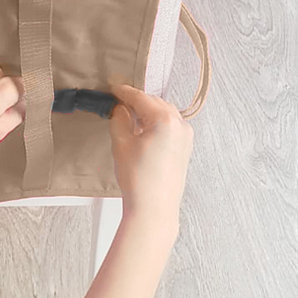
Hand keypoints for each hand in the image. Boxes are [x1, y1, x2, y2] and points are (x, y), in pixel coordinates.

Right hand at [109, 84, 193, 227]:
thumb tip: (119, 108)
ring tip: (128, 115)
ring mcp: (186, 136)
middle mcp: (180, 124)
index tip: (112, 88)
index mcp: (165, 120)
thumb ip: (119, 119)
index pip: (140, 98)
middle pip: (154, 102)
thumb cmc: (138, 179)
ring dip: (147, 111)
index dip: (123, 92)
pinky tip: (142, 129)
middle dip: (136, 101)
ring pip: (163, 113)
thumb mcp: (121, 143)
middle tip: (117, 102)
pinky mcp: (185, 147)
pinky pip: (170, 125)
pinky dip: (156, 122)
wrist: (154, 208)